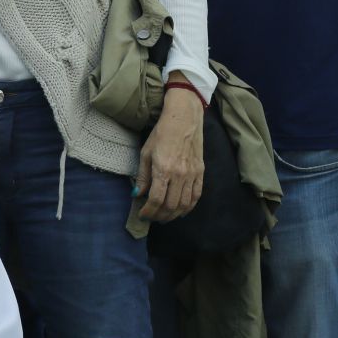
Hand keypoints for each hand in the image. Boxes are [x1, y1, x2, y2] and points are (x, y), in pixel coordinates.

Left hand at [135, 87, 204, 221]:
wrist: (184, 120)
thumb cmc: (161, 134)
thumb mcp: (146, 153)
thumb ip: (143, 176)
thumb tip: (137, 195)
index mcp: (163, 169)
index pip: (156, 199)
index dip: (149, 211)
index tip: (143, 215)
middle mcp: (180, 175)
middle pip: (171, 205)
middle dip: (160, 215)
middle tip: (152, 218)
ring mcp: (193, 174)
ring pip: (185, 204)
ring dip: (174, 214)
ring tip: (164, 217)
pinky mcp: (201, 172)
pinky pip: (197, 195)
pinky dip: (189, 207)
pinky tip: (181, 211)